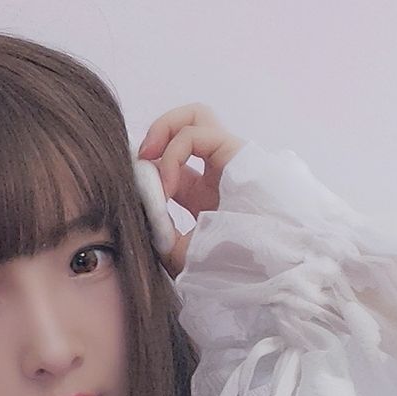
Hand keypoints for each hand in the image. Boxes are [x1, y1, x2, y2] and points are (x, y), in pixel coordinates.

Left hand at [136, 105, 245, 279]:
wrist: (264, 277)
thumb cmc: (230, 273)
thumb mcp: (182, 256)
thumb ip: (159, 232)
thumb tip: (139, 203)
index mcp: (206, 197)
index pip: (172, 165)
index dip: (148, 170)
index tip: (132, 192)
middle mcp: (219, 174)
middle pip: (186, 129)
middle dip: (156, 136)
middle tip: (139, 163)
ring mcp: (231, 161)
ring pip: (195, 118)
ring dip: (164, 129)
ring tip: (148, 160)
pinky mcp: (238, 153)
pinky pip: (196, 133)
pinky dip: (173, 153)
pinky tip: (167, 185)